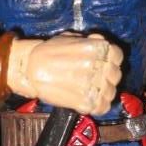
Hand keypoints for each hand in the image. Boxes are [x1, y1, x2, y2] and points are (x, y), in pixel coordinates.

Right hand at [8, 32, 122, 114]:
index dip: (113, 58)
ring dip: (105, 92)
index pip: (118, 54)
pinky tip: (91, 100)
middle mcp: (95, 66)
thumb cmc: (49, 51)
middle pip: (116, 74)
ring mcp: (91, 86)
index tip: (106, 61)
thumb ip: (89, 41)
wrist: (28, 69)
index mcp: (94, 48)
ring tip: (94, 89)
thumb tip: (101, 42)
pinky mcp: (85, 103)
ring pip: (111, 92)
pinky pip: (102, 107)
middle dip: (109, 75)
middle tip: (97, 77)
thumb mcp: (69, 37)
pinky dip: (99, 106)